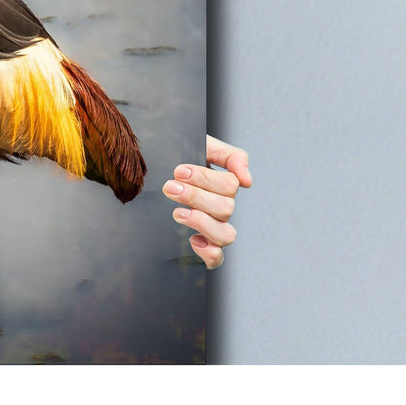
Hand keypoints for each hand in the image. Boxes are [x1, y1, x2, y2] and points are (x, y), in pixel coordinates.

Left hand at [163, 135, 250, 269]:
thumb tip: (248, 181)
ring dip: (201, 222)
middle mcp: (222, 208)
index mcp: (224, 186)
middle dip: (195, 197)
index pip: (229, 186)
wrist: (157, 168)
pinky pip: (216, 258)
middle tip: (170, 187)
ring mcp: (214, 228)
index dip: (205, 179)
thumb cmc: (182, 157)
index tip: (178, 171)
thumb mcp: (205, 146)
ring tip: (177, 212)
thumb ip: (231, 156)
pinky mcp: (203, 245)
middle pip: (225, 209)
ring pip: (226, 235)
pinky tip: (193, 240)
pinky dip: (208, 253)